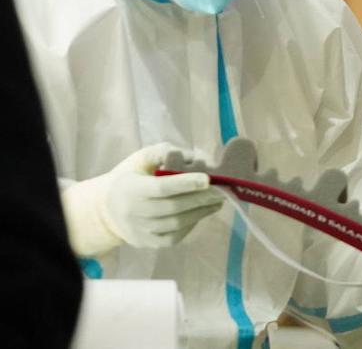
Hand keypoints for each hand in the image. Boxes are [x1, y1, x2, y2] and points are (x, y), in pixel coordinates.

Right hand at [60, 143, 223, 255]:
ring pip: (175, 224)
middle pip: (173, 208)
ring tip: (218, 201)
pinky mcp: (145, 243)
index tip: (207, 179)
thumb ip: (165, 153)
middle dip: (201, 199)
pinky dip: (191, 225)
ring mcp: (139, 231)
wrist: (105, 208)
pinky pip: (173, 238)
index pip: (161, 188)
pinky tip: (202, 213)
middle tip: (222, 190)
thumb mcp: (141, 158)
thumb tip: (196, 158)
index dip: (185, 184)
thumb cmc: (130, 177)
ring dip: (201, 212)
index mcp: (130, 189)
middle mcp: (133, 213)